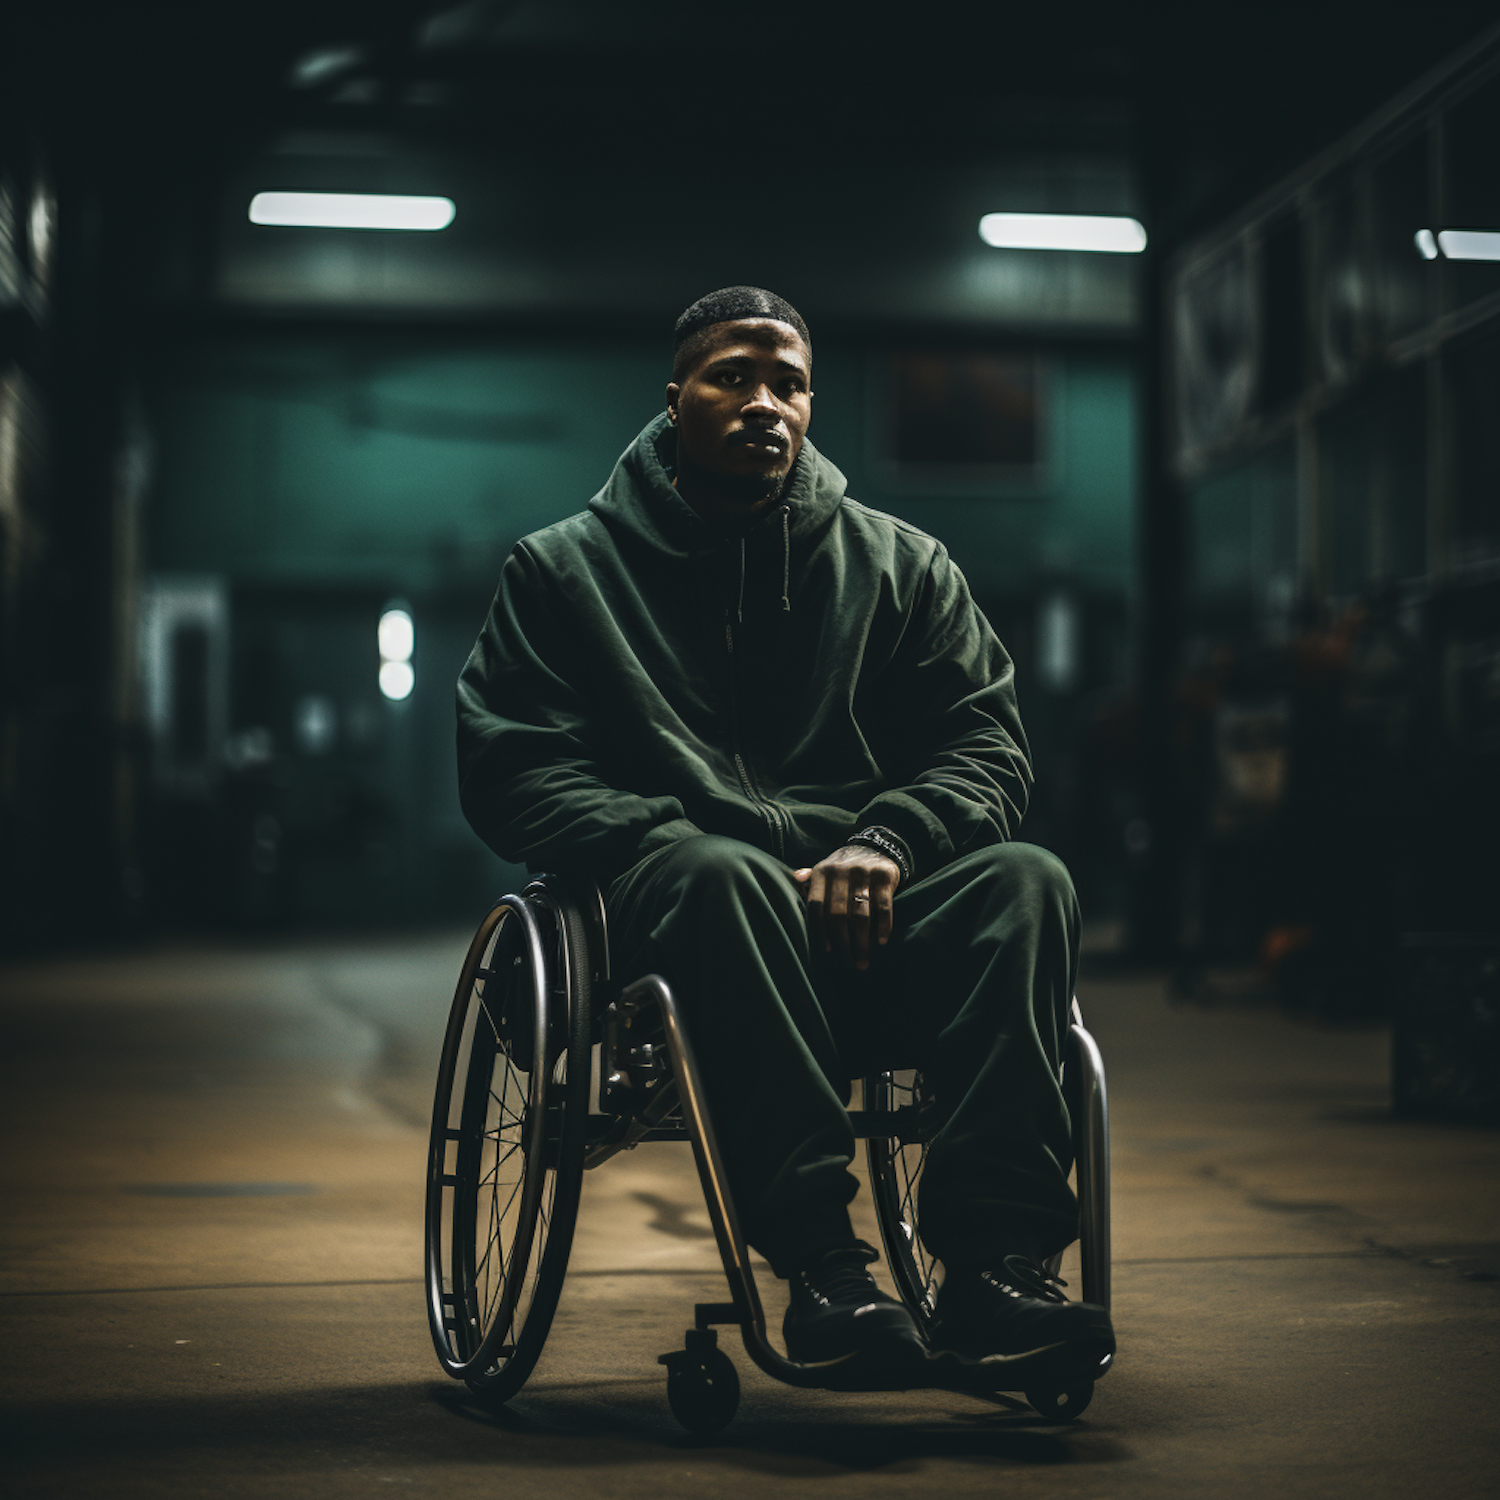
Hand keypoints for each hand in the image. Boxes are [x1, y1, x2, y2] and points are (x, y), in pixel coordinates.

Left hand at [792, 845, 900, 970]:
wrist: (874, 847)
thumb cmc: (843, 869)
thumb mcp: (825, 869)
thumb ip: (809, 879)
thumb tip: (794, 878)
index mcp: (822, 872)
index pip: (815, 906)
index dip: (819, 930)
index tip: (826, 951)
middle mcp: (841, 871)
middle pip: (838, 915)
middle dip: (842, 943)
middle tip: (847, 963)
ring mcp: (864, 873)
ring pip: (861, 915)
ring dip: (862, 942)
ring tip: (862, 962)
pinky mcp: (884, 876)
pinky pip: (883, 907)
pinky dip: (883, 926)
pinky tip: (881, 942)